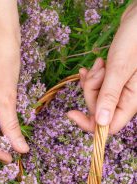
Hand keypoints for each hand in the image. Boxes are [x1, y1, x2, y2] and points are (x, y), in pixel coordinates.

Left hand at [68, 2, 136, 133]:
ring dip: (93, 80)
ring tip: (101, 64)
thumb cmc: (135, 39)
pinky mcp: (114, 80)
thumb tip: (101, 123)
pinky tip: (96, 65)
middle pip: (97, 108)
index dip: (89, 124)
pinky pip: (97, 85)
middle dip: (91, 90)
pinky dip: (93, 76)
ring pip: (95, 95)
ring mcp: (120, 89)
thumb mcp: (120, 69)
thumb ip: (110, 96)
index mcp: (131, 101)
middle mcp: (126, 98)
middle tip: (98, 71)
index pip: (109, 126)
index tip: (70, 113)